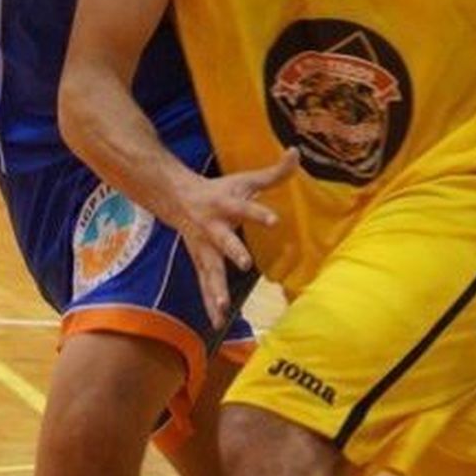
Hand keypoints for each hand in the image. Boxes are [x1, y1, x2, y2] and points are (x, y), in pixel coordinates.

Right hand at [175, 148, 299, 326]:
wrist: (177, 199)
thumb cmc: (220, 190)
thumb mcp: (245, 179)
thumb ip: (274, 172)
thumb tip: (297, 151)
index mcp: (227, 205)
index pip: (245, 208)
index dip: (258, 213)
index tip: (274, 220)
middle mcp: (214, 228)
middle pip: (224, 241)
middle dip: (233, 252)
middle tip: (244, 262)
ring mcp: (205, 248)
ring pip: (210, 269)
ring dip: (215, 289)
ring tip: (222, 308)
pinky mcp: (200, 262)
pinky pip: (205, 285)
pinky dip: (209, 305)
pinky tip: (216, 323)